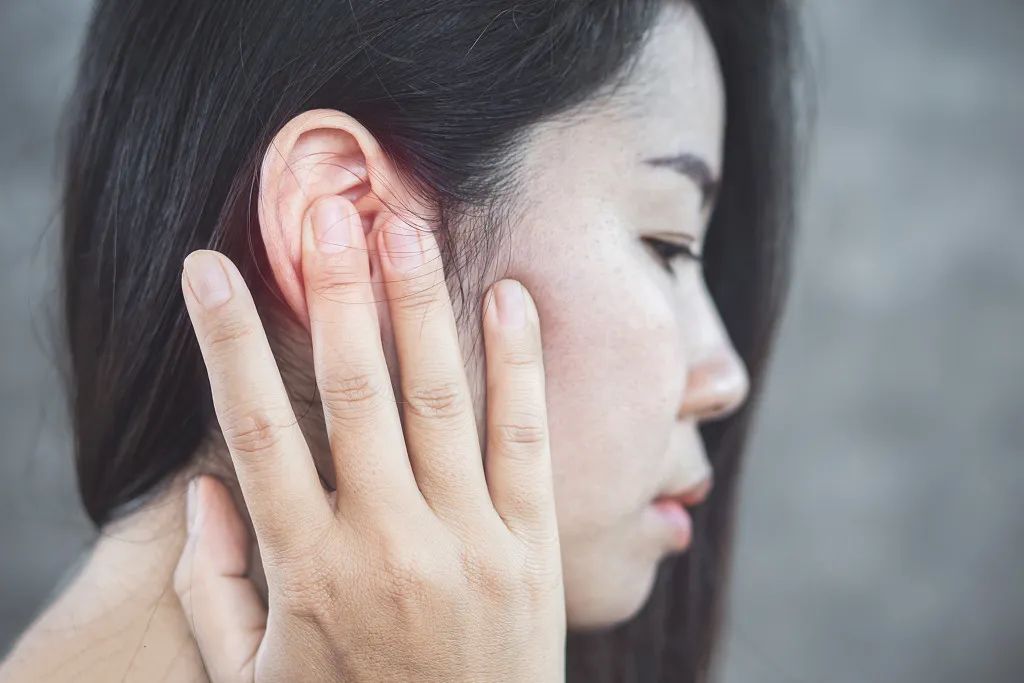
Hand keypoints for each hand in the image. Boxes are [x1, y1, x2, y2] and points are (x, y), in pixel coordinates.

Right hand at [172, 196, 564, 682]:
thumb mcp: (254, 677)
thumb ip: (214, 587)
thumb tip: (200, 490)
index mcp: (309, 570)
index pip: (255, 429)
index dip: (228, 340)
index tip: (211, 268)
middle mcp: (387, 544)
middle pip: (353, 392)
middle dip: (336, 293)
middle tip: (328, 212)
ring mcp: (468, 543)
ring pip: (440, 398)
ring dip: (419, 305)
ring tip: (405, 226)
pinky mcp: (531, 549)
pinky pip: (526, 439)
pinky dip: (519, 364)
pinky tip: (510, 297)